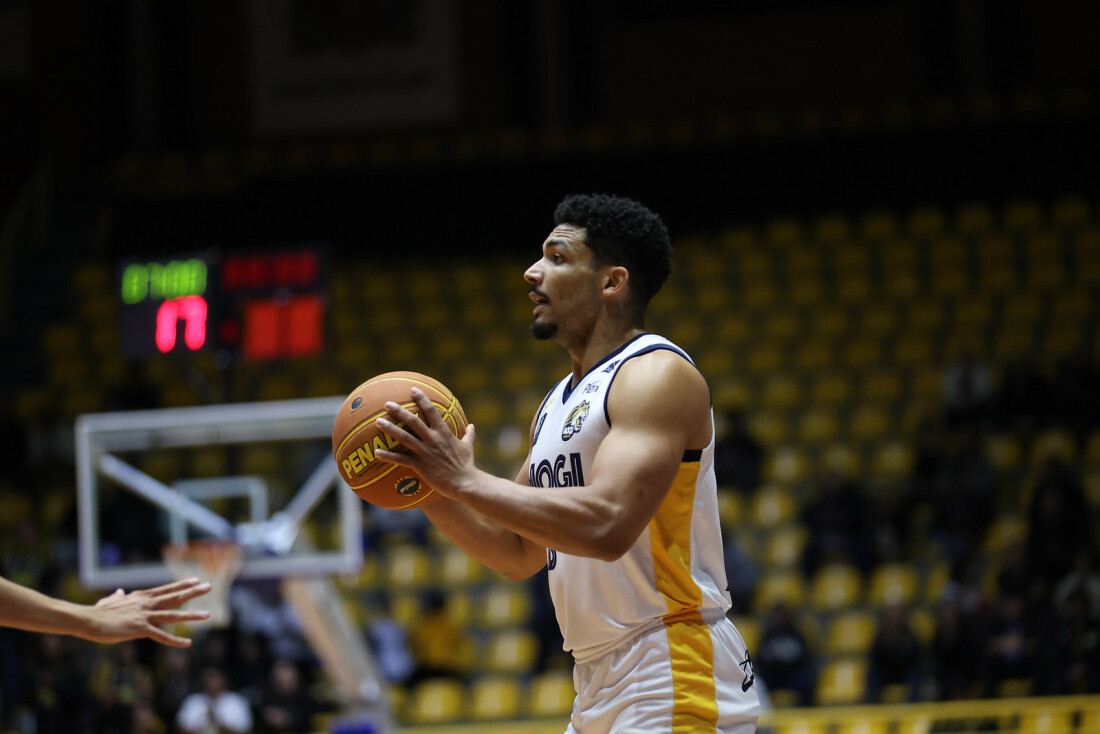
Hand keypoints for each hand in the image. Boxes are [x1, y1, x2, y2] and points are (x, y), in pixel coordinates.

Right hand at [83, 578, 211, 646]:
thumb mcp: (110, 601)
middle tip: (209, 586)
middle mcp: (146, 604)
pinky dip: (175, 641)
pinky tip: (187, 644)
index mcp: (141, 597)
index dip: (181, 585)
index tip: (195, 580)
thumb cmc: (97, 612)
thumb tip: (119, 592)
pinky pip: (161, 636)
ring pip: (173, 615)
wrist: (88, 620)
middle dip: (192, 592)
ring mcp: (145, 616)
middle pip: (174, 597)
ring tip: (207, 614)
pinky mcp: (140, 629)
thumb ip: (118, 597)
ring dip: (191, 616)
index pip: (166, 589)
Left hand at [374, 387, 477, 496]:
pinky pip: (401, 459)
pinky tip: (377, 452)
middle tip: (387, 403)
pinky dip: (388, 456)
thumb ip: (469, 434)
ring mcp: (425, 452)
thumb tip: (471, 425)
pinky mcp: (420, 465)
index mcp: (444, 433)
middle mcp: (433, 439)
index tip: (413, 389)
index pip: (432, 411)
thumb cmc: (466, 465)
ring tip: (378, 421)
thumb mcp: (468, 446)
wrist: (464, 482)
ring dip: (390, 429)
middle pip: (413, 421)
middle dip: (400, 411)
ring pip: (404, 437)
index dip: (422, 399)